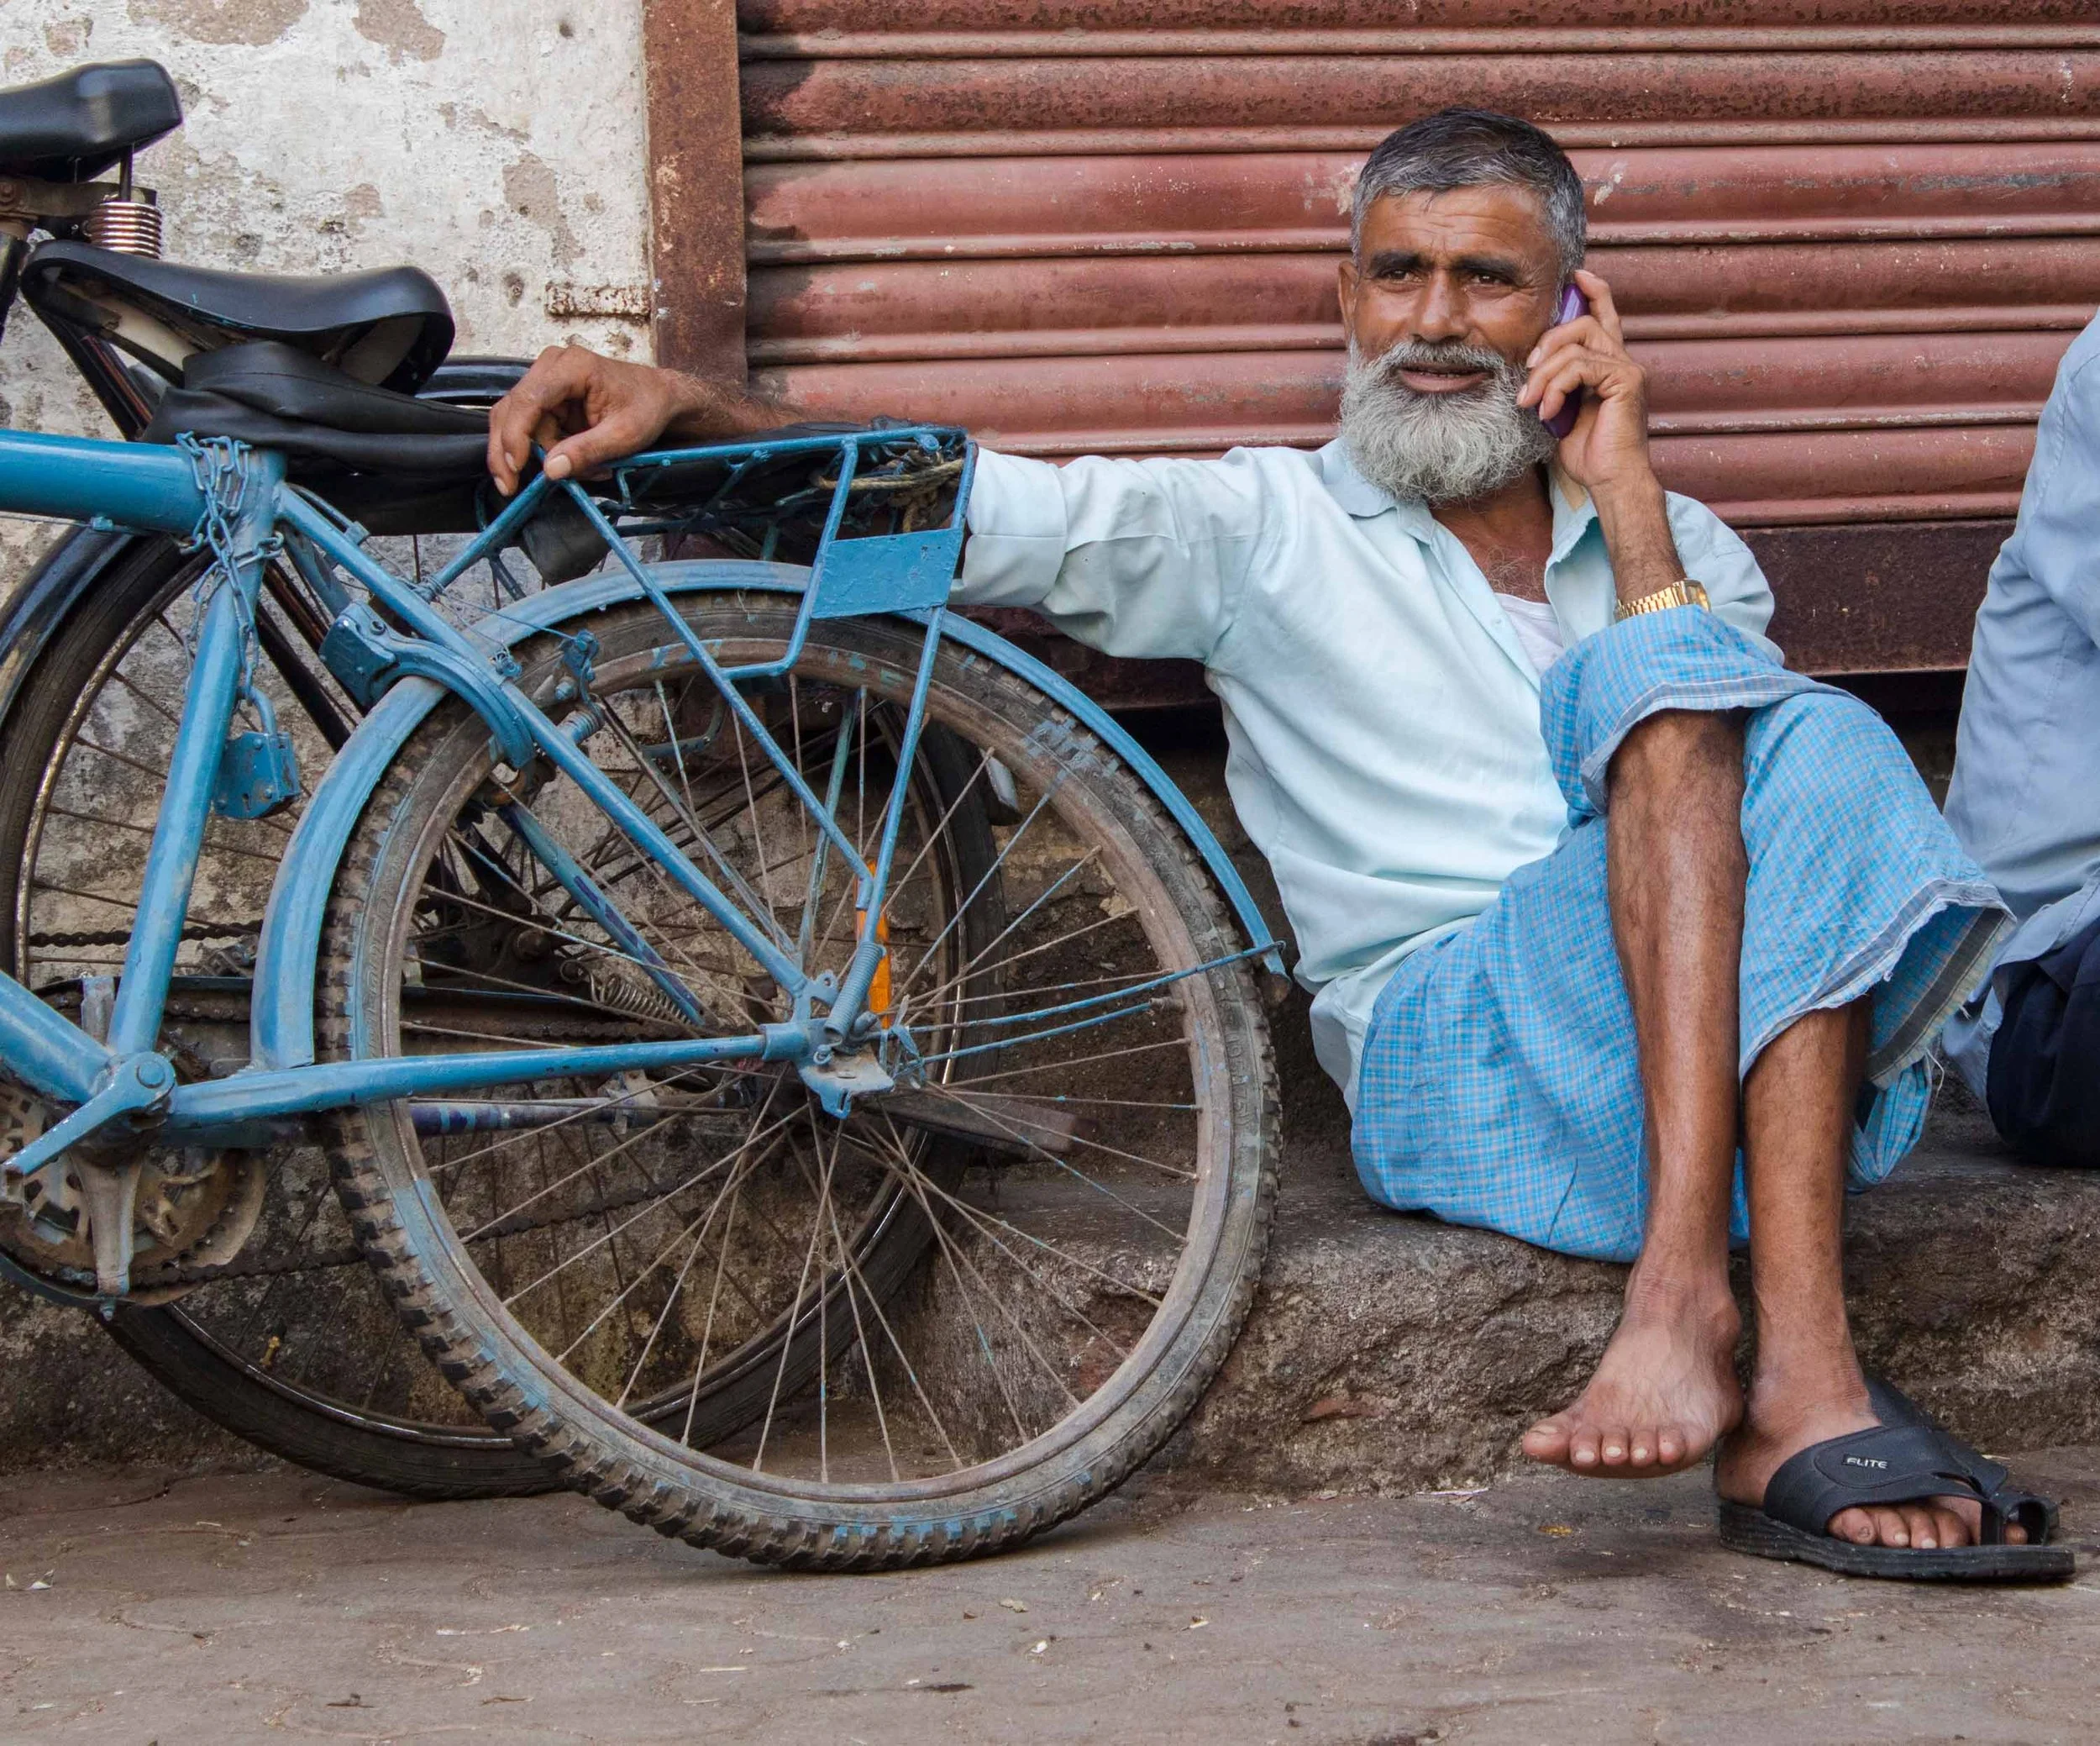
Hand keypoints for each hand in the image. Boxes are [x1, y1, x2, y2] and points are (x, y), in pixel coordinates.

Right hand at [486, 344, 751, 496]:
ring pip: (518, 423)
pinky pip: (533, 428)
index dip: (515, 436)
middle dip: (510, 452)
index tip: (515, 469)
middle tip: (510, 487)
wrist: (658, 396)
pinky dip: (547, 450)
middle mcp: (550, 366)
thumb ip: (587, 451)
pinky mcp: (547, 397)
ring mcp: (546, 380)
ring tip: (582, 471)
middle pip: (512, 411)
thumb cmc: (646, 408)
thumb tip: (550, 470)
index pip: (528, 401)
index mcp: (571, 367)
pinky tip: (574, 462)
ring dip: (539, 454)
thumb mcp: (624, 436)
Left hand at [1517, 268, 1654, 502]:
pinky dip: (1556, 386)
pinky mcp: (1626, 380)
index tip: (1574, 276)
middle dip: (1547, 343)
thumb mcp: (1560, 412)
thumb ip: (1553, 385)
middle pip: (1583, 323)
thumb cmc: (1587, 454)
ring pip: (1577, 344)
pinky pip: (1581, 366)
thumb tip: (1527, 371)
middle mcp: (1622, 361)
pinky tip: (1548, 411)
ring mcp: (1627, 369)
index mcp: (1609, 365)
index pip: (1604, 316)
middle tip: (1526, 374)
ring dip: (1544, 372)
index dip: (1593, 291)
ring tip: (1530, 401)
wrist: (1610, 481)